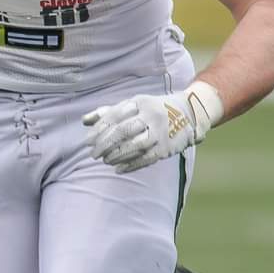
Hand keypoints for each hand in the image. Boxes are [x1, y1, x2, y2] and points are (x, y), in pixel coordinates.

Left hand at [83, 82, 220, 172]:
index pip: (114, 116)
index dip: (99, 129)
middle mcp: (150, 115)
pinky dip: (131, 165)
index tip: (87, 141)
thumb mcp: (132, 105)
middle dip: (105, 144)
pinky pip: (147, 158)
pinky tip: (118, 169)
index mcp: (139, 103)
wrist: (189, 112)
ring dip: (116, 155)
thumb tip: (84, 121)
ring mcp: (160, 131)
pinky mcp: (168, 146)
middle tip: (93, 154)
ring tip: (105, 160)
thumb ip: (108, 112)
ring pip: (135, 145)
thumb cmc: (151, 109)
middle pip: (123, 130)